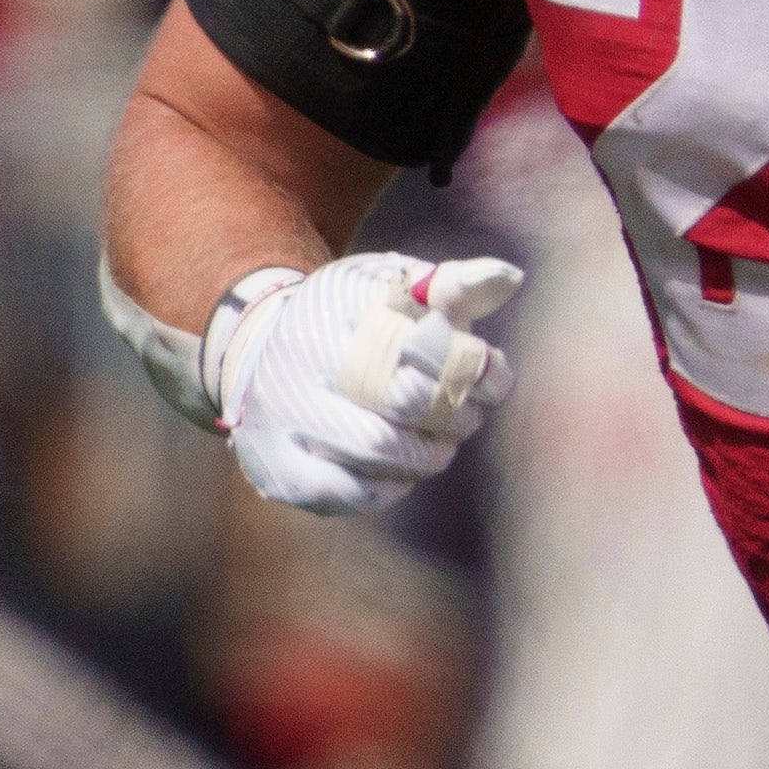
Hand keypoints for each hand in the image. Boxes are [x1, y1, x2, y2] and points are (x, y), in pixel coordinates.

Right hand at [208, 252, 522, 515]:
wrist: (257, 349)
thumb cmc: (349, 319)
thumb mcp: (394, 286)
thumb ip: (453, 286)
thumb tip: (510, 277)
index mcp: (334, 304)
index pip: (421, 341)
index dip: (468, 366)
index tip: (487, 368)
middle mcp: (296, 354)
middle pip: (404, 400)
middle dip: (454, 414)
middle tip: (469, 417)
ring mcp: (280, 414)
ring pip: (379, 449)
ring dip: (428, 454)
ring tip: (440, 445)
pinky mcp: (276, 467)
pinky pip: (348, 492)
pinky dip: (389, 486)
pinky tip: (400, 471)